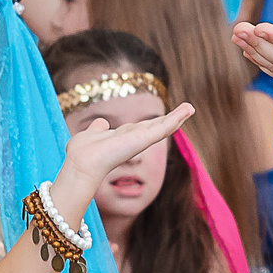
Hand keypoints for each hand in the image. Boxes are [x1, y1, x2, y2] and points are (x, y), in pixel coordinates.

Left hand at [54, 102, 196, 200]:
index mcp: (123, 138)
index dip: (155, 122)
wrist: (82, 163)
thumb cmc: (83, 153)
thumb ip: (98, 129)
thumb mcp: (92, 134)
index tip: (166, 116)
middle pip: (156, 127)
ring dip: (178, 116)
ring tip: (190, 108)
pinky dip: (176, 117)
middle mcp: (134, 139)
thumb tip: (101, 123)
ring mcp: (141, 140)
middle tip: (187, 110)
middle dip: (172, 119)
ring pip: (162, 127)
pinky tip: (186, 111)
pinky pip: (164, 127)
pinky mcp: (145, 138)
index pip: (143, 128)